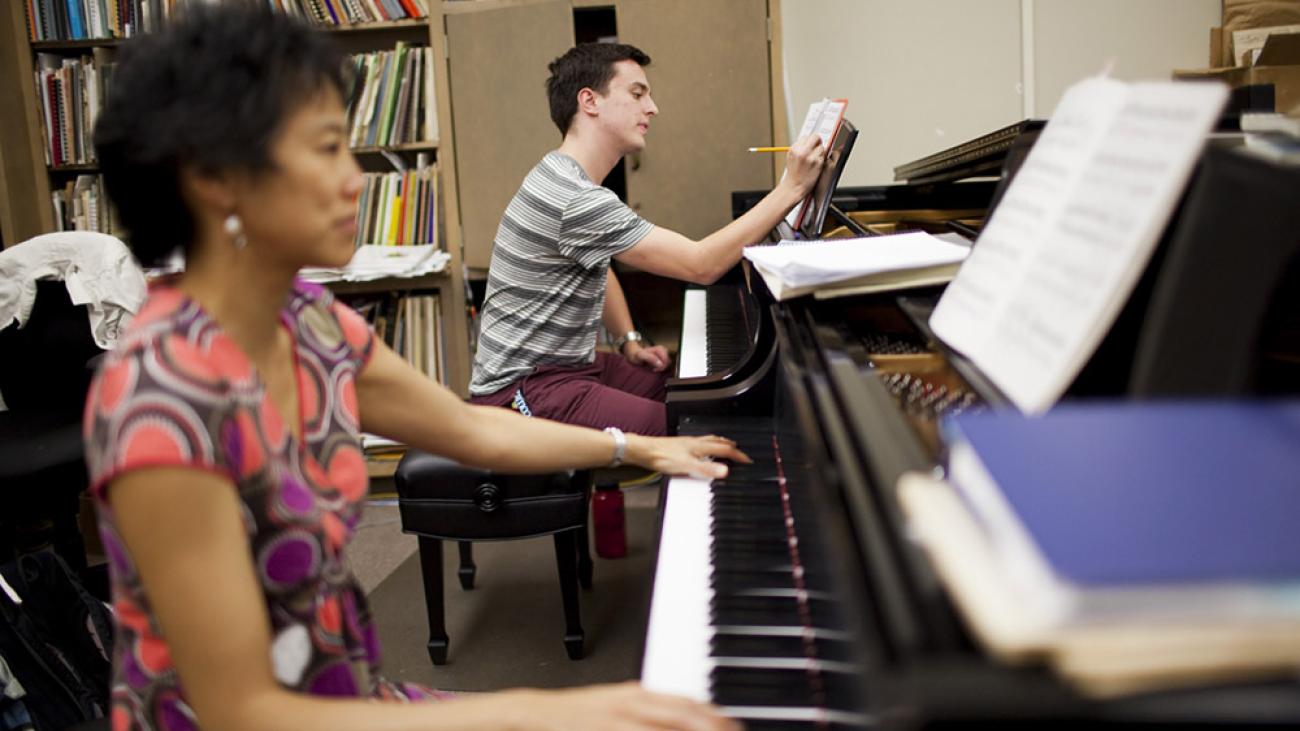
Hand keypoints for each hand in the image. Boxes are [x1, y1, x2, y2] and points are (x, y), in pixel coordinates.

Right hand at [504, 682, 741, 730]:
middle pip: (685, 713)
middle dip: (714, 725)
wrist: (537, 714)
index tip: (734, 725)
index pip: (687, 701)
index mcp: (637, 694)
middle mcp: (632, 703)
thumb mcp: (618, 706)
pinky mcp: (606, 730)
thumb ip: (649, 712)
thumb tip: (683, 718)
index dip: (715, 714)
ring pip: (668, 726)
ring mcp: (619, 719)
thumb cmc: (578, 716)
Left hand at [627, 342, 671, 371]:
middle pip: (668, 362)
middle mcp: (663, 351)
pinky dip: (660, 368)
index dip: (661, 367)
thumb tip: (660, 364)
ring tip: (652, 368)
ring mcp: (662, 354)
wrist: (633, 353)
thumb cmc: (636, 354)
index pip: (666, 361)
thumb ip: (651, 358)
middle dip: (661, 367)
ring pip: (667, 364)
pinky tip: (654, 367)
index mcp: (660, 349)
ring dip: (660, 368)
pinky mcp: (661, 358)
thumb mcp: (641, 356)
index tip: (654, 369)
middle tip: (653, 369)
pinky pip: (665, 365)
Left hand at [627, 433, 751, 479]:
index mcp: (701, 446)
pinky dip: (707, 445)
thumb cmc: (662, 457)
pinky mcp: (680, 445)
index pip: (725, 450)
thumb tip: (725, 471)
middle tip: (739, 450)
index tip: (747, 460)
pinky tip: (700, 451)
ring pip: (709, 440)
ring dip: (719, 443)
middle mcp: (695, 442)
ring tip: (724, 445)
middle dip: (731, 446)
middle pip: (718, 442)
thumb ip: (707, 469)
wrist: (644, 451)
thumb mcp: (687, 466)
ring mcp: (687, 443)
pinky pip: (699, 443)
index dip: (738, 455)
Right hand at [782, 133, 824, 198]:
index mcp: (794, 149)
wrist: (794, 187)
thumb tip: (809, 141)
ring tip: (814, 160)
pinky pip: (824, 156)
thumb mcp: (791, 157)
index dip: (809, 141)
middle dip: (818, 142)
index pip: (806, 136)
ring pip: (822, 147)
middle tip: (817, 148)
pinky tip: (816, 165)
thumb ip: (799, 148)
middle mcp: (802, 151)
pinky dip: (822, 159)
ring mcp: (810, 157)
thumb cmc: (793, 174)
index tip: (810, 145)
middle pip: (816, 137)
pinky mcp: (818, 163)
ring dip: (820, 152)